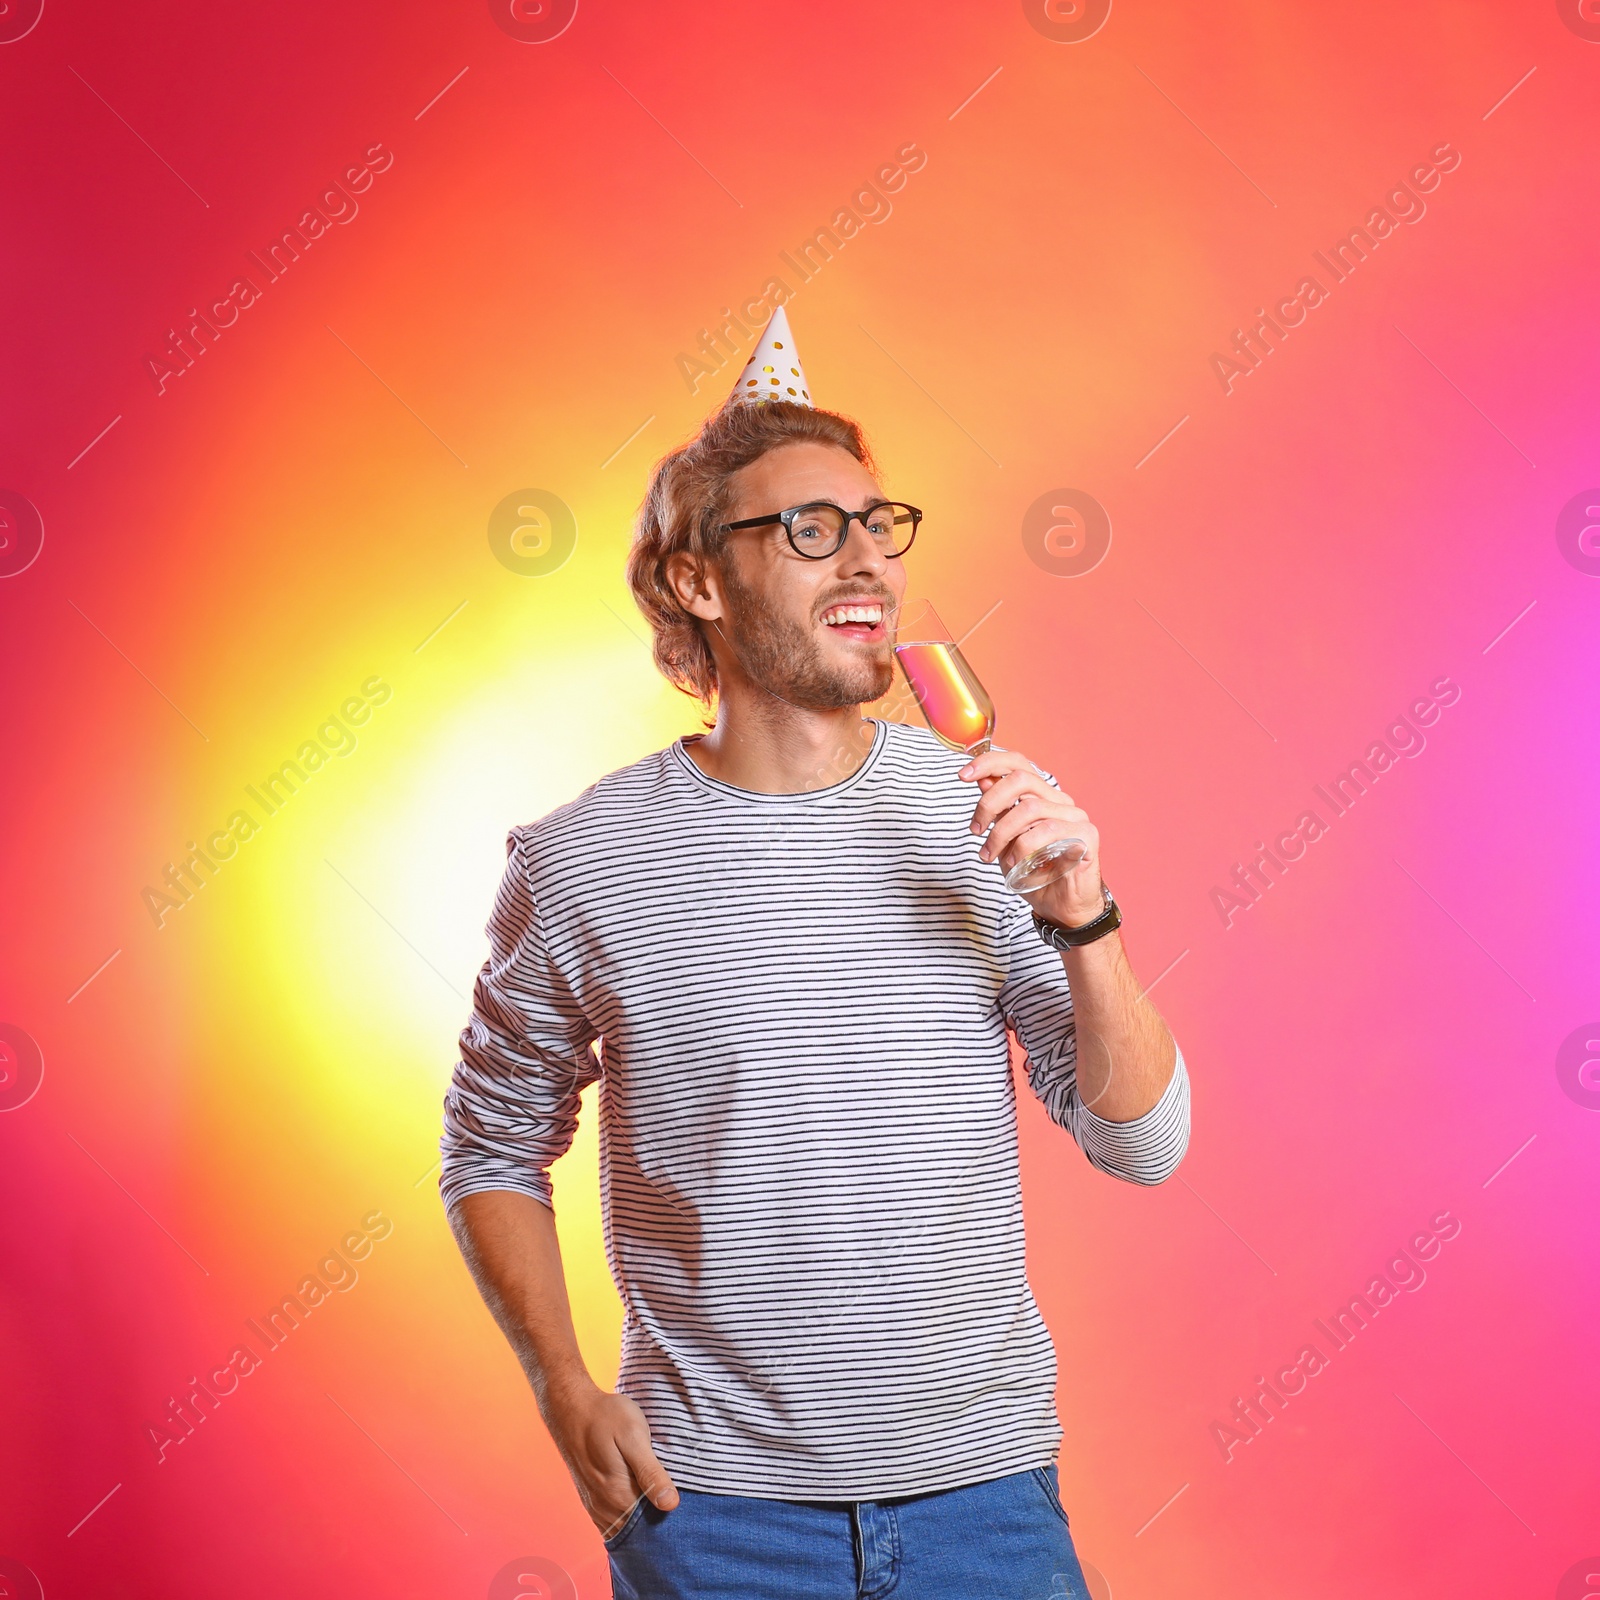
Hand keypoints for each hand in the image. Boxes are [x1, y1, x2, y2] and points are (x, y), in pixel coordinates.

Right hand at [544, 1382, 678, 1537]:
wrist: (571, 1408)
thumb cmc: (606, 1417)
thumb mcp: (634, 1436)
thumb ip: (650, 1472)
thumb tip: (671, 1505)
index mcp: (620, 1495)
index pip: (653, 1526)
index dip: (670, 1519)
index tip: (683, 1505)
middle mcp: (606, 1507)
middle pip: (640, 1530)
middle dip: (658, 1522)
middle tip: (673, 1498)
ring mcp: (596, 1505)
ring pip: (626, 1527)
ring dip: (643, 1520)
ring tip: (657, 1495)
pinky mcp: (591, 1499)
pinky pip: (612, 1521)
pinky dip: (628, 1517)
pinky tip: (639, 1499)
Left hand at [960, 747, 1105, 928]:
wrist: (1061, 908)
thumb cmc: (1034, 874)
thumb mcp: (1005, 840)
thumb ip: (998, 811)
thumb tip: (981, 779)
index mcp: (1041, 796)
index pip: (1018, 763)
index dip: (989, 763)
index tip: (963, 775)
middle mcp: (1059, 801)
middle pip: (1021, 780)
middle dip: (989, 803)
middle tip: (975, 830)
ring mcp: (1075, 816)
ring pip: (1030, 809)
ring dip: (1001, 834)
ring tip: (991, 856)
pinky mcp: (1087, 835)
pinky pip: (1048, 831)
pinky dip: (1024, 849)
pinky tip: (1019, 866)